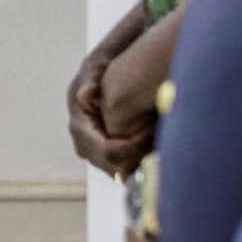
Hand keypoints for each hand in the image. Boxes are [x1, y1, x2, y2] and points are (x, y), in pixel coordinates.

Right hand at [68, 4, 155, 174]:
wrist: (101, 76)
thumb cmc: (100, 70)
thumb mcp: (95, 68)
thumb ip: (91, 80)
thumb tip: (85, 94)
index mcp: (80, 126)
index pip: (106, 151)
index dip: (130, 148)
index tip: (151, 133)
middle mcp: (84, 144)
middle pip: (114, 166)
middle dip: (139, 157)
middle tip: (161, 139)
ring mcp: (93, 152)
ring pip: (120, 172)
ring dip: (141, 161)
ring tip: (159, 141)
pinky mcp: (105, 156)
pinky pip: (124, 168)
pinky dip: (139, 161)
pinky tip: (153, 145)